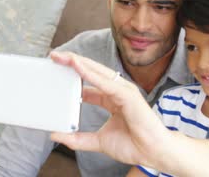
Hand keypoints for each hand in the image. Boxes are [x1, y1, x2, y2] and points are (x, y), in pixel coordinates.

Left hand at [49, 51, 169, 166]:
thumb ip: (78, 139)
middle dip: (73, 63)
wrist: (153, 153)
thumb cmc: (134, 144)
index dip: (74, 76)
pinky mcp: (129, 95)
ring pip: (98, 72)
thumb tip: (56, 135)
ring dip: (80, 63)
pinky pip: (106, 82)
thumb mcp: (99, 141)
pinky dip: (91, 74)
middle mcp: (118, 91)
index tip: (57, 72)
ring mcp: (124, 91)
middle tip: (55, 56)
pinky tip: (78, 67)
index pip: (90, 83)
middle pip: (92, 72)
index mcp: (112, 99)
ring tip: (64, 56)